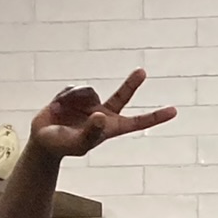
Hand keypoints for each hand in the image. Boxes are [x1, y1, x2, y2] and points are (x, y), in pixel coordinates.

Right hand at [28, 69, 175, 158]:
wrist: (43, 139)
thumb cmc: (64, 146)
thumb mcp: (78, 143)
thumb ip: (90, 132)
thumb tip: (100, 116)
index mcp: (111, 128)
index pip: (138, 122)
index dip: (155, 117)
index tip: (174, 110)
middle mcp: (104, 113)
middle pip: (122, 96)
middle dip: (131, 84)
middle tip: (142, 71)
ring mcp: (90, 103)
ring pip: (89, 91)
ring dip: (74, 100)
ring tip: (62, 112)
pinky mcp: (75, 95)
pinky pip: (73, 89)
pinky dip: (64, 97)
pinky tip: (57, 107)